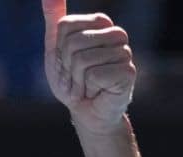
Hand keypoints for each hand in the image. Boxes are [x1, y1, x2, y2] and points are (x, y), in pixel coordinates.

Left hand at [41, 2, 135, 134]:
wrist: (86, 112)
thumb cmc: (72, 80)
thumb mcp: (56, 48)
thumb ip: (54, 18)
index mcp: (100, 23)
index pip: (65, 26)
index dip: (59, 49)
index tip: (69, 62)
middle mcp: (116, 34)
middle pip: (74, 42)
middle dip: (68, 66)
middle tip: (78, 77)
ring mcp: (125, 52)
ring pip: (83, 60)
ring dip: (78, 80)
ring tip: (88, 86)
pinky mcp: (128, 72)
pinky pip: (95, 75)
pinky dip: (89, 88)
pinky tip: (98, 92)